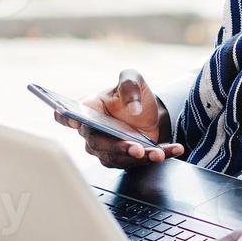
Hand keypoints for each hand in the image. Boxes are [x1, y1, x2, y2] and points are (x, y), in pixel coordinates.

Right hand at [54, 67, 185, 167]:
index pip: (66, 116)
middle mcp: (94, 133)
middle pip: (98, 145)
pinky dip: (161, 155)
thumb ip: (129, 85)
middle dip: (117, 148)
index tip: (75, 120)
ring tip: (157, 154)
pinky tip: (175, 150)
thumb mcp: (133, 79)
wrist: (149, 109)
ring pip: (118, 158)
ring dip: (139, 158)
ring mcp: (109, 148)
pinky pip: (142, 161)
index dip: (65, 119)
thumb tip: (132, 108)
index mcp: (89, 110)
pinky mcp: (128, 158)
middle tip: (135, 149)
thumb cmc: (131, 94)